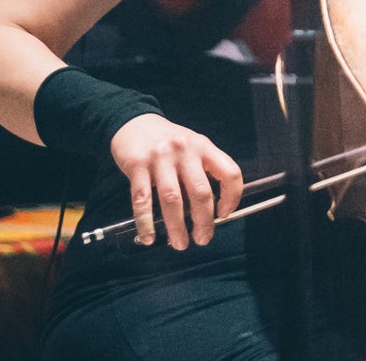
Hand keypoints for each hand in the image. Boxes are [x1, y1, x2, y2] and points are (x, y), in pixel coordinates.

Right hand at [110, 113, 242, 248]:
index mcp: (204, 146)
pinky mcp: (137, 165)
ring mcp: (160, 158)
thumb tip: (208, 212)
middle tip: (203, 239)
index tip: (224, 214)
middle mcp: (185, 151)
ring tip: (180, 243)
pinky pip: (142, 200)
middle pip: (201, 192)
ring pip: (173, 199)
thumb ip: (202, 171)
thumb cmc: (168, 141)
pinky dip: (146, 222)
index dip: (232, 197)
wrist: (133, 122)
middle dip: (204, 221)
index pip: (230, 173)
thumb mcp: (192, 147)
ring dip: (177, 226)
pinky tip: (149, 237)